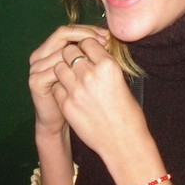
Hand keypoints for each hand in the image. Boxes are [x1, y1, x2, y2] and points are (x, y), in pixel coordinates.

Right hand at [29, 25, 108, 137]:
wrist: (59, 122)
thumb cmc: (75, 95)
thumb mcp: (82, 69)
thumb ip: (88, 52)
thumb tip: (108, 36)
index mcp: (48, 48)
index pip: (68, 29)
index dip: (88, 30)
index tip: (107, 35)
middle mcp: (39, 55)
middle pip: (62, 34)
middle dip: (87, 35)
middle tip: (106, 41)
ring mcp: (35, 68)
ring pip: (61, 51)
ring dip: (82, 52)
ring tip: (101, 55)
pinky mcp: (36, 81)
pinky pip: (56, 69)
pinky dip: (73, 69)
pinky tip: (88, 71)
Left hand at [52, 37, 147, 160]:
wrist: (123, 142)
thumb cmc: (127, 112)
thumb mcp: (121, 80)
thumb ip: (104, 65)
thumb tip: (93, 52)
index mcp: (108, 65)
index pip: (88, 42)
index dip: (87, 45)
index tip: (88, 51)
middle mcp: (90, 74)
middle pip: (70, 51)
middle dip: (72, 54)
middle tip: (77, 63)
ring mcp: (76, 90)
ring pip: (59, 67)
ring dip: (64, 69)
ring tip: (72, 77)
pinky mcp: (67, 105)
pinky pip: (56, 87)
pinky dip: (61, 87)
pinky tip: (70, 93)